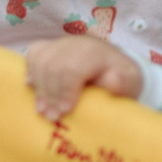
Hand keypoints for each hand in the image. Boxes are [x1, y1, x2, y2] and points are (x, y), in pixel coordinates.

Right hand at [26, 37, 141, 120]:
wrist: (115, 67)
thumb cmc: (121, 80)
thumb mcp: (131, 83)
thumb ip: (124, 83)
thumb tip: (113, 82)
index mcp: (98, 52)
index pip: (74, 67)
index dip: (66, 90)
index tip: (66, 111)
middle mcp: (77, 44)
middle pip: (54, 65)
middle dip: (51, 93)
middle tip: (51, 117)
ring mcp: (62, 44)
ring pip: (41, 60)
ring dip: (40, 87)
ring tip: (42, 110)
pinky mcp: (51, 46)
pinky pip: (34, 53)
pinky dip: (30, 70)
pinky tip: (31, 87)